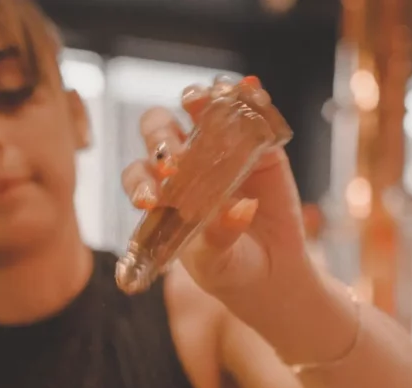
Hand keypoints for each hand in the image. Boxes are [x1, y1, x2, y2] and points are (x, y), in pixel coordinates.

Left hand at [121, 78, 308, 301]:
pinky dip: (248, 97)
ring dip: (199, 100)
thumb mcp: (219, 263)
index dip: (140, 180)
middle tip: (174, 156)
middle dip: (161, 137)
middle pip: (160, 132)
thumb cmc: (231, 270)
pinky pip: (249, 114)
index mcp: (164, 196)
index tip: (150, 198)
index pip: (140, 176)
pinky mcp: (256, 144)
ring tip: (204, 101)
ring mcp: (220, 150)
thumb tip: (237, 211)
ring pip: (200, 112)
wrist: (272, 273)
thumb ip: (219, 239)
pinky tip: (251, 90)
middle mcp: (186, 166)